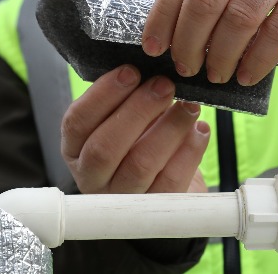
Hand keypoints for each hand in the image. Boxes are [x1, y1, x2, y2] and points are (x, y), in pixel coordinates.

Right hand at [61, 65, 209, 193]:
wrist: (168, 185)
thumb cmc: (143, 140)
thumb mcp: (128, 118)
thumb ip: (133, 96)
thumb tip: (155, 68)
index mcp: (76, 148)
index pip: (77, 122)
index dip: (103, 94)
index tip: (131, 71)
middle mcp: (91, 176)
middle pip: (105, 147)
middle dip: (138, 110)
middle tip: (165, 85)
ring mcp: (121, 197)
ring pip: (140, 164)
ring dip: (169, 129)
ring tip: (190, 105)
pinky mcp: (153, 209)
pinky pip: (171, 180)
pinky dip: (189, 151)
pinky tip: (201, 130)